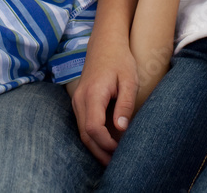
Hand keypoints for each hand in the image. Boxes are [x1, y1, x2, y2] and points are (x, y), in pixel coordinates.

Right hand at [70, 27, 136, 164]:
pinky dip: (93, 137)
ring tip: (114, 157)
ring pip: (82, 132)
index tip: (120, 148)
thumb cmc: (120, 60)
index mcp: (93, 94)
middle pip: (85, 135)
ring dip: (96, 146)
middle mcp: (80, 99)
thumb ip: (125, 105)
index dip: (106, 143)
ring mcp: (77, 100)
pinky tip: (107, 142)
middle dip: (100, 152)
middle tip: (117, 163)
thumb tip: (121, 129)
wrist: (105, 43)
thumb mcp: (129, 80)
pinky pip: (83, 124)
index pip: (93, 128)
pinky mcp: (79, 101)